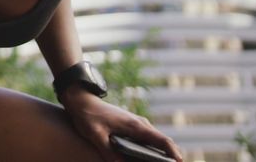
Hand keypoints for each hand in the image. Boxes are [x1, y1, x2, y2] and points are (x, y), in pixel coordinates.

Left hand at [59, 88, 183, 161]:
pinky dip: (150, 151)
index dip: (174, 153)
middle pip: (162, 143)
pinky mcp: (129, 127)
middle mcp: (140, 125)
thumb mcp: (95, 135)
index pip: (162, 141)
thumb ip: (108, 151)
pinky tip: (145, 160)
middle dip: (170, 156)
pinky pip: (145, 141)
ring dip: (159, 154)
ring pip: (154, 142)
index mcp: (136, 126)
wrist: (81, 100)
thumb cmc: (88, 116)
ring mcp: (136, 125)